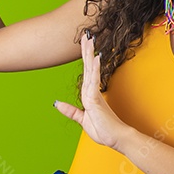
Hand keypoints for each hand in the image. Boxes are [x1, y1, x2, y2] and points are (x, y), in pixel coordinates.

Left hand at [53, 32, 129, 149]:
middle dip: (87, 50)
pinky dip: (94, 69)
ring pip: (90, 70)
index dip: (85, 58)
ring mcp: (94, 94)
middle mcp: (92, 91)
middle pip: (88, 67)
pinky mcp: (96, 99)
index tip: (85, 45)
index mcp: (90, 94)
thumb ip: (71, 111)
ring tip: (90, 40)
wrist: (117, 139)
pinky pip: (94, 81)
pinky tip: (95, 58)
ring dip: (89, 54)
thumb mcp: (82, 120)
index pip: (86, 72)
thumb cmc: (105, 130)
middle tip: (87, 35)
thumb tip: (57, 104)